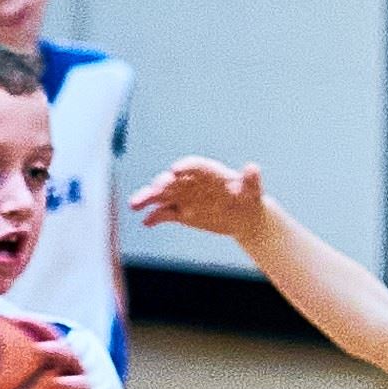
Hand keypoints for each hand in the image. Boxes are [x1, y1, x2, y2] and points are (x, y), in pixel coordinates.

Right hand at [129, 158, 267, 240]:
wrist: (244, 218)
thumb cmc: (249, 199)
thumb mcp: (253, 191)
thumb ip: (251, 179)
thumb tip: (253, 168)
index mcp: (209, 173)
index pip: (194, 166)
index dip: (185, 167)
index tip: (175, 170)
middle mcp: (192, 182)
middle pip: (174, 180)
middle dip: (163, 183)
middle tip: (154, 189)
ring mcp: (185, 197)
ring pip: (163, 196)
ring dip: (148, 199)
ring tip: (134, 204)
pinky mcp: (182, 213)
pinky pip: (165, 214)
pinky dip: (155, 217)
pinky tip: (146, 222)